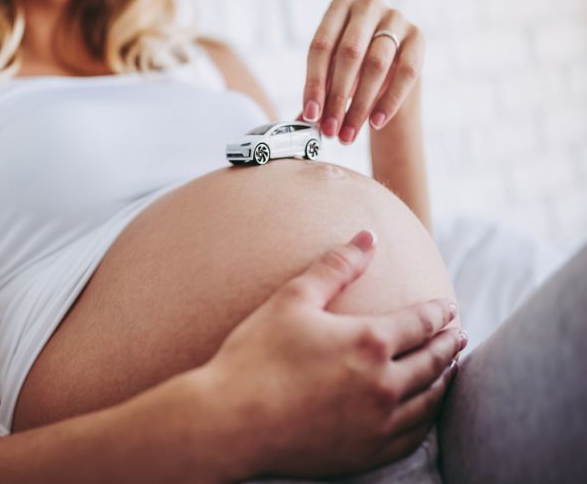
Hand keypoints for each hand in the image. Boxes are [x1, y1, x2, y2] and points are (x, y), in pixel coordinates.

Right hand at [203, 230, 464, 479]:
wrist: (230, 422)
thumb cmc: (256, 355)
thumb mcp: (293, 299)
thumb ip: (335, 266)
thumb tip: (367, 236)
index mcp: (369, 341)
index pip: (421, 322)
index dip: (438, 312)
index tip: (448, 307)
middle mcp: (384, 383)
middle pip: (433, 360)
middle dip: (449, 343)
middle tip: (459, 335)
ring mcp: (378, 423)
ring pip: (429, 400)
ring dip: (445, 380)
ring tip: (449, 369)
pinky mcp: (366, 452)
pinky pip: (413, 436)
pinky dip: (427, 418)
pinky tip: (424, 412)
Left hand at [294, 0, 425, 144]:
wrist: (391, 64)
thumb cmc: (352, 67)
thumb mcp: (331, 75)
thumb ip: (318, 94)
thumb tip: (301, 121)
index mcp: (338, 7)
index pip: (321, 47)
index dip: (314, 83)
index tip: (311, 115)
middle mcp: (367, 5)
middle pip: (349, 53)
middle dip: (337, 97)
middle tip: (330, 129)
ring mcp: (396, 18)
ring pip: (377, 64)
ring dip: (360, 105)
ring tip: (348, 134)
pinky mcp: (418, 37)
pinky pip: (406, 72)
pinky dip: (389, 101)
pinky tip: (375, 123)